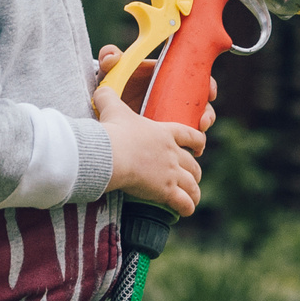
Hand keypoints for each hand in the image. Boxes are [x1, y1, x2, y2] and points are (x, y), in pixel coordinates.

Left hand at [94, 45, 217, 131]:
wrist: (101, 110)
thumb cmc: (110, 86)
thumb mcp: (110, 72)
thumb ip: (109, 58)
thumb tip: (112, 56)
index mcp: (163, 77)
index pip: (192, 76)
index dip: (206, 83)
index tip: (210, 91)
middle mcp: (170, 96)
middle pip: (199, 102)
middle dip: (207, 110)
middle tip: (203, 119)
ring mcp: (169, 114)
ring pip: (194, 121)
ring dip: (201, 126)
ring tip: (198, 132)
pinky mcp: (164, 132)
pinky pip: (183, 138)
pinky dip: (191, 143)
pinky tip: (192, 150)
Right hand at [94, 85, 203, 215]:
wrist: (111, 154)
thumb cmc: (113, 131)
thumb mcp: (111, 108)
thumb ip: (107, 97)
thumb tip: (100, 89)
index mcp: (164, 133)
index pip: (190, 135)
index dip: (198, 142)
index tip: (199, 147)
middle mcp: (172, 153)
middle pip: (193, 164)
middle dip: (195, 172)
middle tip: (191, 176)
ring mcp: (171, 173)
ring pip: (193, 184)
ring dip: (194, 192)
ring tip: (192, 197)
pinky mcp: (165, 190)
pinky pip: (184, 202)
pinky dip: (187, 207)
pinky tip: (185, 211)